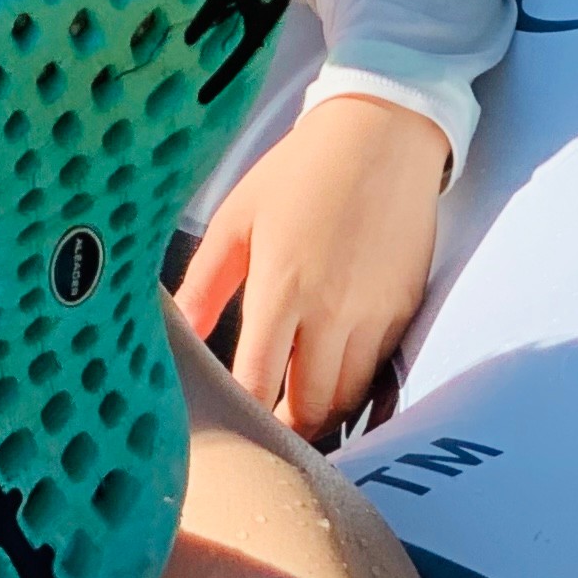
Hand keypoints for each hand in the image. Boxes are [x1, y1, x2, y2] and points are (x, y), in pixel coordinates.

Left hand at [170, 93, 450, 440]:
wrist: (382, 136)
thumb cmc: (298, 174)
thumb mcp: (237, 220)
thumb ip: (204, 285)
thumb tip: (173, 333)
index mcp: (282, 288)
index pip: (260, 382)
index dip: (244, 420)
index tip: (227, 437)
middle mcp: (332, 311)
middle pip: (311, 406)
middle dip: (285, 433)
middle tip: (260, 440)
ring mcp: (375, 314)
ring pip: (349, 397)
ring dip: (320, 416)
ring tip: (292, 422)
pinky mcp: (404, 310)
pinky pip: (378, 371)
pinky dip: (353, 388)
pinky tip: (329, 386)